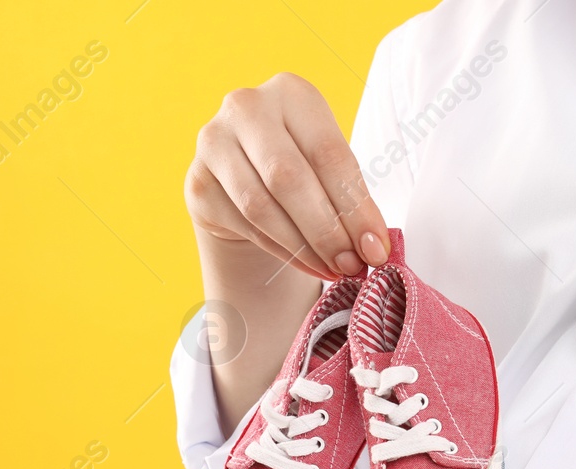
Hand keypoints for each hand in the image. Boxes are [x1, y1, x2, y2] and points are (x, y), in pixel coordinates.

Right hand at [185, 72, 389, 282]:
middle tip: (353, 265)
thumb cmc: (298, 166)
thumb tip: (376, 246)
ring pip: (262, 206)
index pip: (328, 154)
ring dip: (304, 247)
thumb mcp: (327, 166)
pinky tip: (308, 264)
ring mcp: (214, 143)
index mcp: (291, 92)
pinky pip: (245, 225)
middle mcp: (247, 108)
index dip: (356, 207)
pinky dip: (282, 252)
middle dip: (327, 230)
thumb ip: (350, 198)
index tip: (376, 248)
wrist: (241, 176)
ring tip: (333, 269)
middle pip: (289, 178)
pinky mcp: (199, 182)